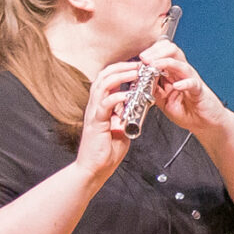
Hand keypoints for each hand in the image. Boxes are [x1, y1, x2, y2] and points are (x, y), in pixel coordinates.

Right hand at [74, 63, 142, 181]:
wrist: (95, 168)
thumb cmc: (107, 150)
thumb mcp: (121, 127)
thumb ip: (125, 114)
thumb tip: (138, 104)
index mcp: (101, 105)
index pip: (108, 79)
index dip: (121, 70)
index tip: (138, 66)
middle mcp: (95, 105)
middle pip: (104, 77)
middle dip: (122, 67)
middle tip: (139, 65)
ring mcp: (94, 113)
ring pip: (102, 86)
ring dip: (120, 77)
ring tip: (135, 73)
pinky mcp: (95, 123)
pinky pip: (104, 105)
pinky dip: (116, 97)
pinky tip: (127, 94)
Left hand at [139, 38, 227, 134]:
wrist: (204, 123)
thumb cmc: (187, 111)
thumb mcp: (163, 100)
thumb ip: (153, 90)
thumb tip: (139, 81)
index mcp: (173, 73)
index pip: (163, 52)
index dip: (151, 52)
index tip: (139, 59)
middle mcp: (182, 73)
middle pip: (172, 50)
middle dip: (156, 52)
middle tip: (144, 59)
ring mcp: (191, 80)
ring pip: (181, 64)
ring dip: (166, 63)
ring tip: (154, 65)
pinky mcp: (199, 91)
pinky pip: (193, 83)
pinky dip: (184, 83)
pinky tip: (176, 86)